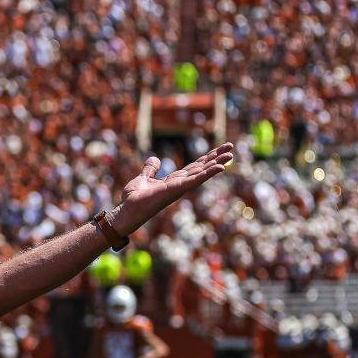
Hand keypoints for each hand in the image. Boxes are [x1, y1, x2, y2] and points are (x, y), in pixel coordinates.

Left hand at [111, 142, 234, 235]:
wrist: (126, 210)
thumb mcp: (142, 178)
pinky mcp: (177, 189)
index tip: (219, 149)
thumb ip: (150, 169)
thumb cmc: (133, 199)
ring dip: (217, 163)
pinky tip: (220, 167)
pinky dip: (208, 173)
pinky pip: (196, 180)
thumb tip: (154, 159)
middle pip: (202, 168)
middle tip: (231, 147)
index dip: (207, 158)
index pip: (194, 167)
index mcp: (174, 180)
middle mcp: (180, 184)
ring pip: (202, 173)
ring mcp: (180, 187)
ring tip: (230, 155)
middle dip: (216, 157)